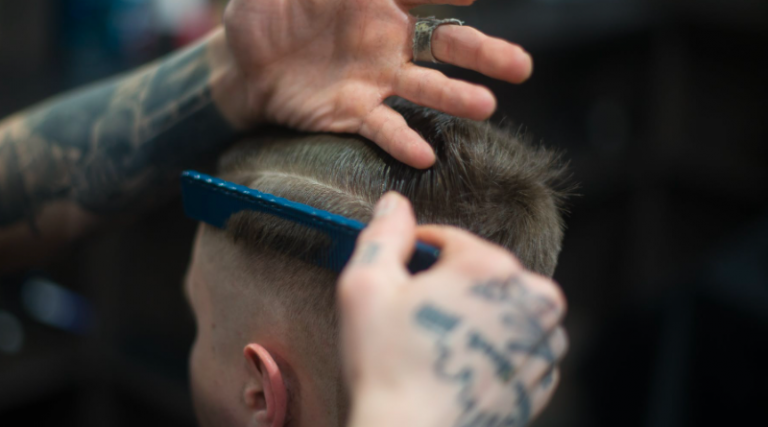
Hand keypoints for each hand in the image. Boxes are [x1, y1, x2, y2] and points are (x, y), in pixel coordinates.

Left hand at [224, 0, 532, 168]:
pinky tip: (424, 155)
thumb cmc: (266, 9)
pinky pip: (382, 128)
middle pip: (445, 46)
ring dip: (455, 98)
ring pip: (424, 89)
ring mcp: (374, 80)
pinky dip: (402, 141)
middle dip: (483, 54)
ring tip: (486, 107)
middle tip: (520, 66)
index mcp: (379, 1)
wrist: (241, 63)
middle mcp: (388, 42)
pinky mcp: (352, 114)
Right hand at [338, 192, 567, 426]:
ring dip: (479, 313)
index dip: (418, 254)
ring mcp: (541, 345)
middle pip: (484, 272)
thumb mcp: (366, 287)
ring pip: (507, 307)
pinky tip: (460, 362)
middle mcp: (530, 301)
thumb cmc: (386, 366)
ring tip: (439, 341)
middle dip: (452, 285)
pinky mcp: (540, 380)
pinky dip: (495, 346)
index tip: (400, 278)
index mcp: (491, 268)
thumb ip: (382, 235)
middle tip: (416, 317)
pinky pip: (520, 345)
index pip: (452, 239)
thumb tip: (394, 203)